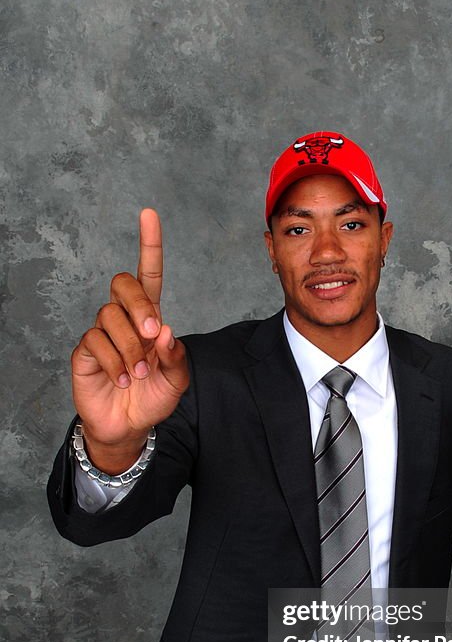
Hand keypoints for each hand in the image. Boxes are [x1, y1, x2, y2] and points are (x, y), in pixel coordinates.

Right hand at [71, 209, 189, 471]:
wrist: (129, 427)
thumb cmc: (153, 397)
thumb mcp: (177, 380)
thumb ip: (176, 357)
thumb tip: (166, 331)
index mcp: (150, 318)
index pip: (148, 274)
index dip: (149, 245)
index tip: (148, 214)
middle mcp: (124, 319)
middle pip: (123, 284)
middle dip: (140, 306)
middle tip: (153, 335)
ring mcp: (102, 332)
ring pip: (110, 316)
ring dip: (130, 346)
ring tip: (138, 373)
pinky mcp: (84, 351)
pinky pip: (95, 342)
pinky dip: (114, 362)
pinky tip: (122, 379)